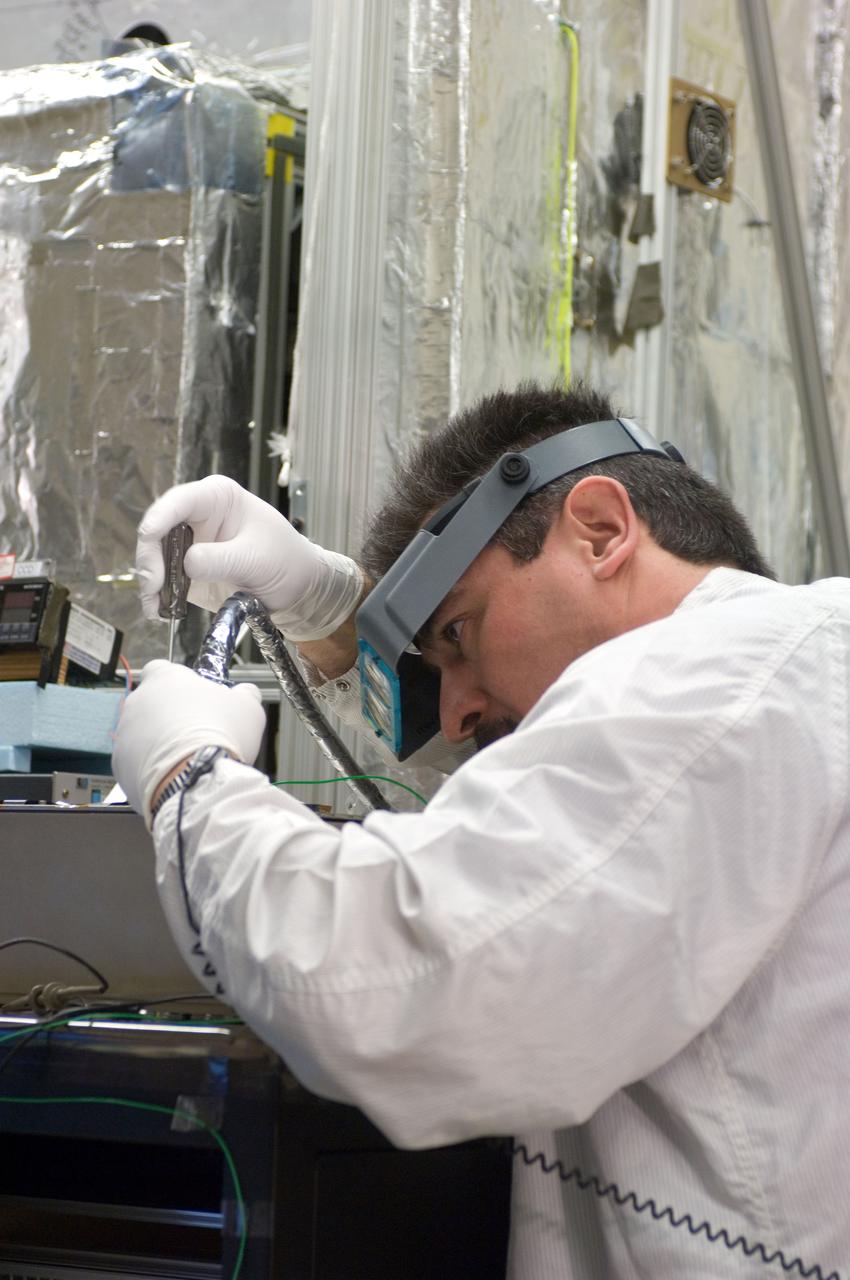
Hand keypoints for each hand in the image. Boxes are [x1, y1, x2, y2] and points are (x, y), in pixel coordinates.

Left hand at [112, 661, 265, 825]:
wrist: (195, 780)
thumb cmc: (219, 737)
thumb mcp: (248, 707)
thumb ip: (244, 694)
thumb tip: (246, 692)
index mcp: (166, 678)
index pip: (160, 668)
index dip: (177, 682)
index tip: (191, 695)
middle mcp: (139, 700)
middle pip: (152, 703)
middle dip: (169, 716)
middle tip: (195, 731)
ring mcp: (126, 732)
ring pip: (142, 732)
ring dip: (159, 741)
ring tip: (185, 757)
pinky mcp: (120, 762)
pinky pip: (136, 760)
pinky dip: (150, 766)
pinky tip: (172, 773)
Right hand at [136, 476, 363, 640]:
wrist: (298, 588)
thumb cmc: (286, 560)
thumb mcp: (256, 558)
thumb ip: (220, 559)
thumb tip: (187, 563)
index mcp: (217, 497)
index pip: (177, 502)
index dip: (157, 523)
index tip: (150, 549)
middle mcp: (198, 515)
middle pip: (158, 529)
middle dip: (150, 559)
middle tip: (152, 586)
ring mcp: (191, 542)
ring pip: (155, 555)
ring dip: (151, 581)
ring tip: (154, 606)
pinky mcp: (189, 568)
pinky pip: (164, 577)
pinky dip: (158, 594)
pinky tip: (159, 610)